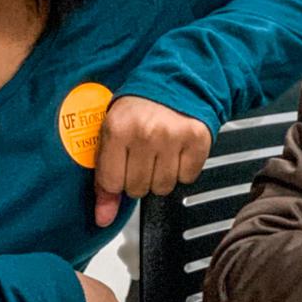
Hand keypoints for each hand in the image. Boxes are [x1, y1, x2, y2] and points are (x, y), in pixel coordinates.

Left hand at [94, 95, 211, 226]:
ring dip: (161, 176)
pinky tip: (177, 151)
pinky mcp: (198, 140)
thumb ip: (104, 180)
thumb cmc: (140, 109)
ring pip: (163, 187)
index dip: (116, 182)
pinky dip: (183, 169)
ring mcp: (174, 137)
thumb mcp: (112, 136)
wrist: (176, 82)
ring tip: (160, 153)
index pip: (112, 183)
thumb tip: (103, 219)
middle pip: (138, 189)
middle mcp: (145, 133)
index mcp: (117, 129)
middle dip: (138, 178)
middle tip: (142, 156)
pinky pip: (188, 177)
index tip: (120, 171)